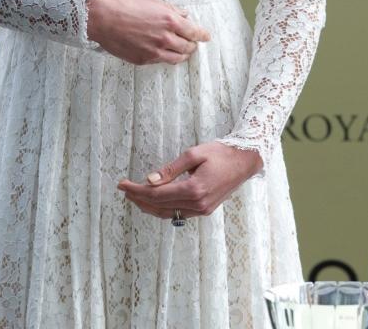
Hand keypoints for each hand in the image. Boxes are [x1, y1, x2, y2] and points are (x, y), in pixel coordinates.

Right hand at [86, 0, 210, 64]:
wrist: (101, 18)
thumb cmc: (123, 4)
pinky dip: (165, 57)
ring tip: (180, 50)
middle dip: (192, 44)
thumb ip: (170, 9)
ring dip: (182, 54)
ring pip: (177, 58)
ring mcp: (154, 51)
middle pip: (188, 47)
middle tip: (191, 42)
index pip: (194, 32)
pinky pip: (161, 61)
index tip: (206, 36)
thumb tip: (183, 15)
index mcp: (169, 20)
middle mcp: (165, 38)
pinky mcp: (143, 60)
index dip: (202, 35)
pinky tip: (162, 51)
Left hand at [117, 141, 262, 220]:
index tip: (122, 184)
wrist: (245, 161)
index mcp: (194, 189)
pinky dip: (163, 209)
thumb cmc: (220, 153)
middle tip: (124, 189)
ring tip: (133, 196)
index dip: (137, 190)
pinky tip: (153, 202)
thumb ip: (170, 169)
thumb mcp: (193, 154)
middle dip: (139, 199)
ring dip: (149, 206)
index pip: (157, 194)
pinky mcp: (205, 210)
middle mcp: (198, 204)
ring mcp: (202, 210)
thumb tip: (150, 180)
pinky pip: (179, 213)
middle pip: (160, 206)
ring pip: (168, 213)